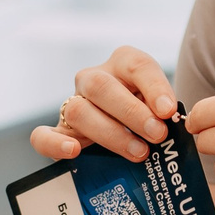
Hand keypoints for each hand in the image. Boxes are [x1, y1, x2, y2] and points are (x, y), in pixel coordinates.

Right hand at [31, 45, 181, 163]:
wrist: (128, 129)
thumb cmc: (149, 113)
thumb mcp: (160, 105)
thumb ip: (164, 111)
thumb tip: (171, 124)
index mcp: (122, 63)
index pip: (136, 65)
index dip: (154, 87)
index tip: (168, 112)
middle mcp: (94, 79)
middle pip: (103, 87)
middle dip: (132, 113)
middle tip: (157, 134)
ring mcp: (73, 104)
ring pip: (79, 111)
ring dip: (110, 134)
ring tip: (138, 152)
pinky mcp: (60, 131)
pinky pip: (43, 134)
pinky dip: (55, 143)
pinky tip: (74, 151)